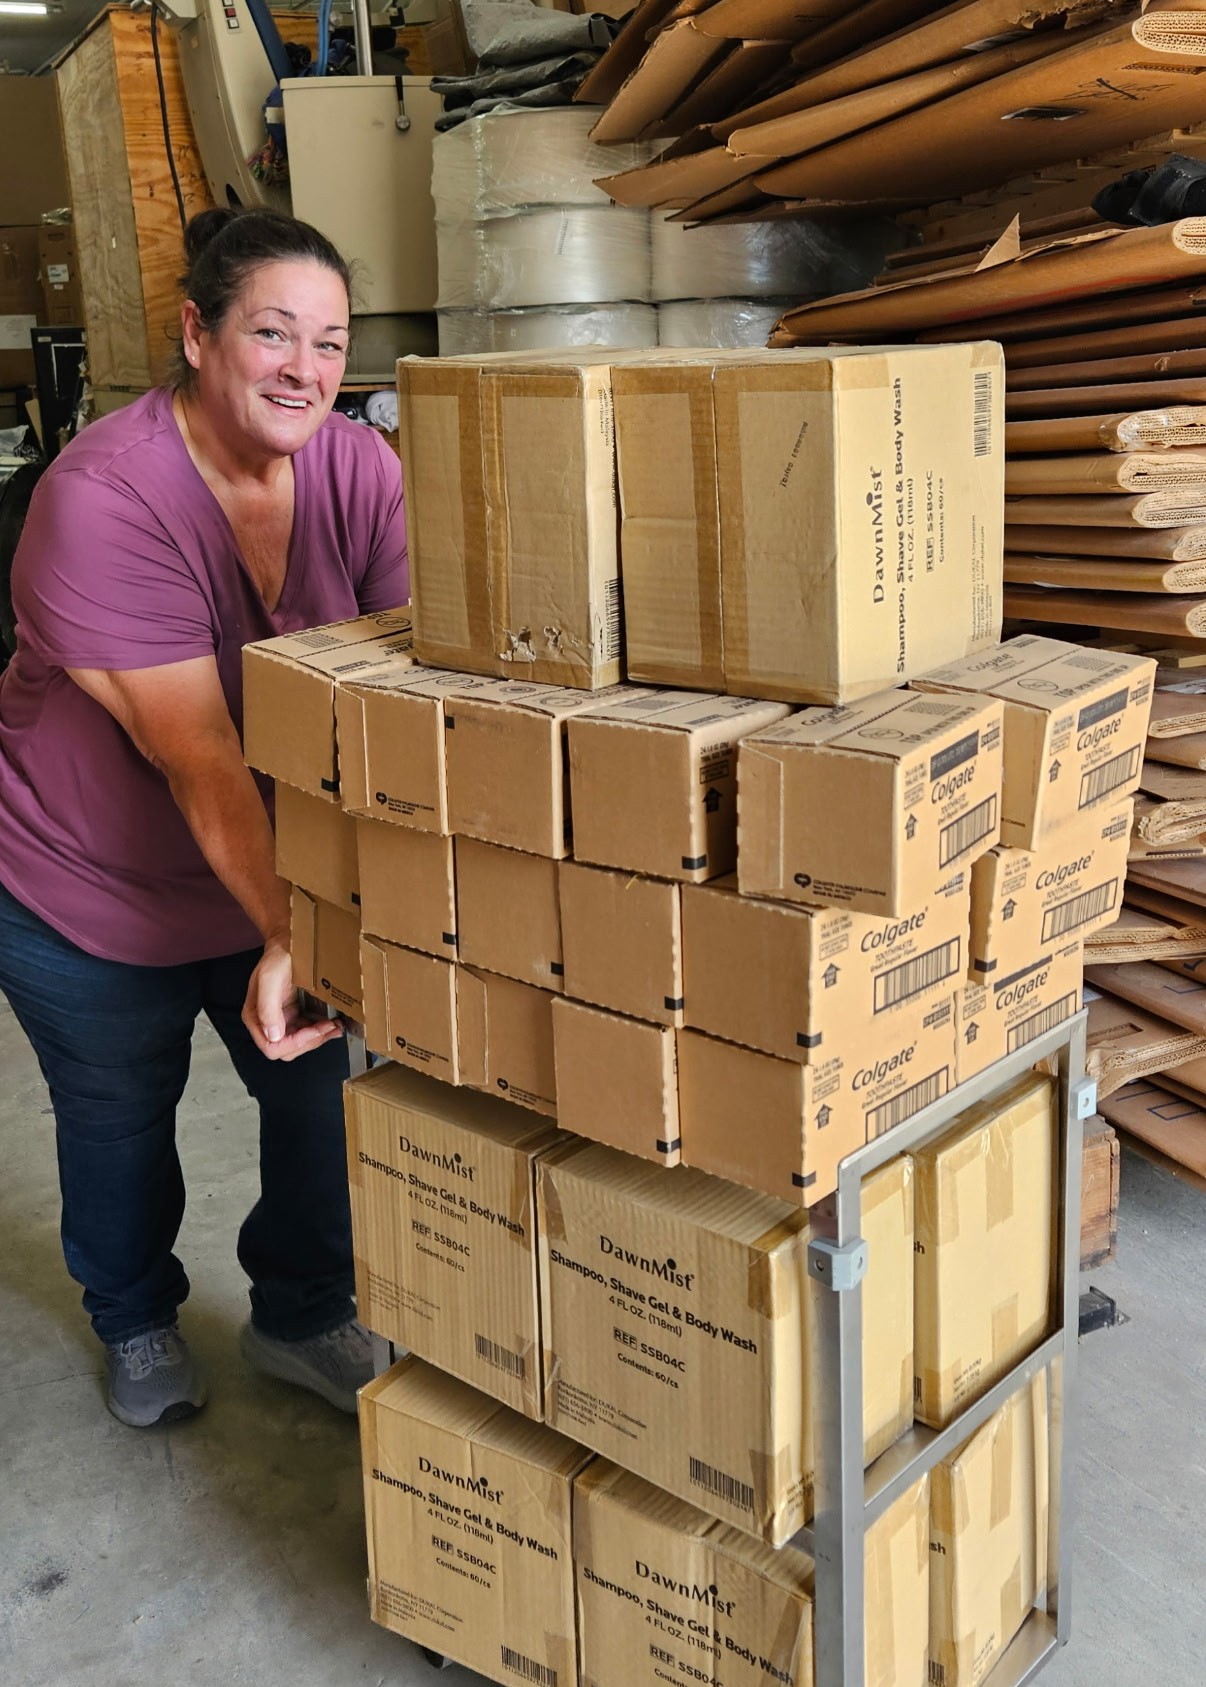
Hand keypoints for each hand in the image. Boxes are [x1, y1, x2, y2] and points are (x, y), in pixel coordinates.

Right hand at [242, 937, 344, 1061]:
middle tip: (329, 1027)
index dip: (294, 1043)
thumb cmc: (279, 956)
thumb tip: (273, 1035)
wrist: (290, 941)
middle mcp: (267, 1022)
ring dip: (319, 1038)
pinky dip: (322, 1031)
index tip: (314, 1029)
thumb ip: (268, 1007)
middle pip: (287, 1050)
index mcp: (255, 1016)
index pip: (272, 1046)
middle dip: (310, 1042)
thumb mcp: (271, 977)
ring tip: (335, 1026)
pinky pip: (308, 1033)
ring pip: (300, 1044)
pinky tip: (333, 1023)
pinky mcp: (295, 1015)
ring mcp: (282, 1020)